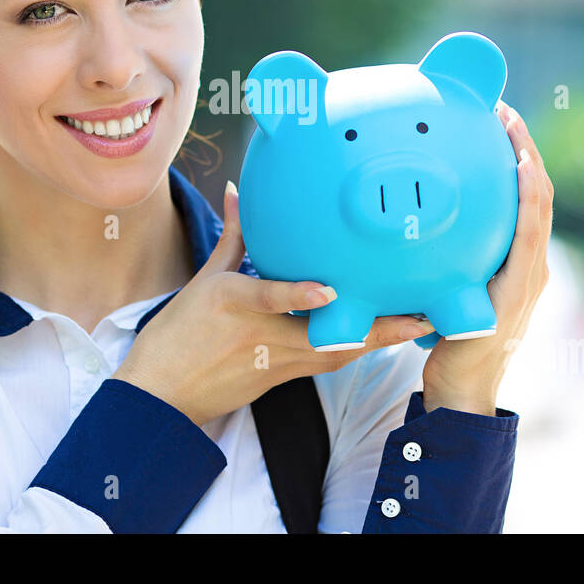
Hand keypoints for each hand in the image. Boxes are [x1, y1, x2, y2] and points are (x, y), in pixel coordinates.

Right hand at [112, 180, 433, 427]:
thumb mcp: (204, 279)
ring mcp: (275, 363)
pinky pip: (325, 362)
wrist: (161, 394)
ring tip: (420, 325)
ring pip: (335, 355)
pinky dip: (354, 347)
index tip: (328, 291)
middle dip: (375, 329)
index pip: (268, 298)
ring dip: (377, 341)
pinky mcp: (280, 379)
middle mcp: (261, 337)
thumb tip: (238, 190)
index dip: (298, 297)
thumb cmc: (177, 334)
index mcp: (234, 303)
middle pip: (326, 338)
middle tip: (421, 316)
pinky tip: (386, 337)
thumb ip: (233, 236)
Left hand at [419, 101, 554, 414]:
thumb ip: (434, 254)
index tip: (493, 117)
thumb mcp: (439, 285)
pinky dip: (530, 200)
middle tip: (501, 107)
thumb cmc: (441, 339)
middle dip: (521, 145)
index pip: (517, 195)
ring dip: (529, 160)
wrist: (457, 391)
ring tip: (513, 125)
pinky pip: (528, 238)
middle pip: (533, 190)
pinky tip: (520, 172)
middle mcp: (528, 262)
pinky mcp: (520, 292)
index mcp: (512, 258)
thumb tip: (396, 214)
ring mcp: (529, 277)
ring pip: (538, 205)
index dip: (511, 154)